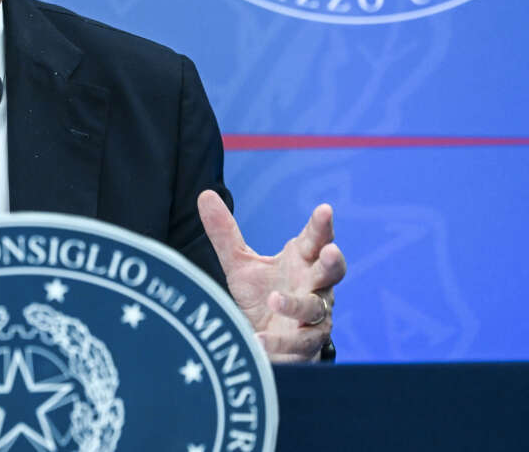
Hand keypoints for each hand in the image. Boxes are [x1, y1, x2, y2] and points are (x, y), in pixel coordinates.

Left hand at [197, 190, 345, 361]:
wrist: (267, 339)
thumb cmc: (261, 295)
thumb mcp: (240, 263)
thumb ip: (225, 233)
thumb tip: (205, 194)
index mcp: (302, 260)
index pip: (315, 239)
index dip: (321, 226)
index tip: (324, 209)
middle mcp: (315, 285)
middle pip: (332, 271)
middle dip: (332, 261)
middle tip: (329, 251)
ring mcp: (315, 315)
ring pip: (314, 308)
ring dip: (297, 304)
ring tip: (274, 300)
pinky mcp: (308, 344)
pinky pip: (300, 343)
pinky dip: (279, 341)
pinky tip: (258, 338)